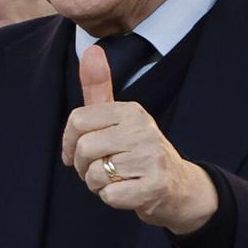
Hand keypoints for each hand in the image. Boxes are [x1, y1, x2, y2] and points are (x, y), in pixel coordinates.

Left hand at [60, 45, 216, 233]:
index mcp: (130, 110)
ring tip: (117, 179)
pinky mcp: (154, 186)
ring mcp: (151, 158)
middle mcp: (143, 129)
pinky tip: (128, 191)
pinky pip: (110, 196)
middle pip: (84, 149)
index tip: (76, 152)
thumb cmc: (137, 151)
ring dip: (98, 184)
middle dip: (84, 167)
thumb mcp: (119, 118)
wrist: (178, 187)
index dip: (69, 142)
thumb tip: (91, 49)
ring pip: (95, 175)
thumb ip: (98, 88)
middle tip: (100, 169)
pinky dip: (112, 198)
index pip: (77, 120)